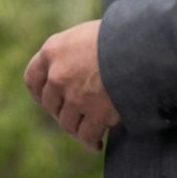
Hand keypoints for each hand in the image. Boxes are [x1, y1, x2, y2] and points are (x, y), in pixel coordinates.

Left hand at [24, 20, 117, 150]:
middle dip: (62, 112)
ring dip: (77, 129)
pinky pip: (87, 135)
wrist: (143, 44)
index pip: (33, 78)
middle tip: (75, 115)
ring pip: (67, 123)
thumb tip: (77, 65)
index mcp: (53, 50)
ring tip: (87, 133)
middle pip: (50, 104)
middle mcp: (58, 74)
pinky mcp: (95, 113)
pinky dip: (91, 142)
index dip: (39, 93)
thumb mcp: (88, 33)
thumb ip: (74, 51)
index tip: (47, 100)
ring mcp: (75, 96)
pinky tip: (96, 144)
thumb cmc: (121, 34)